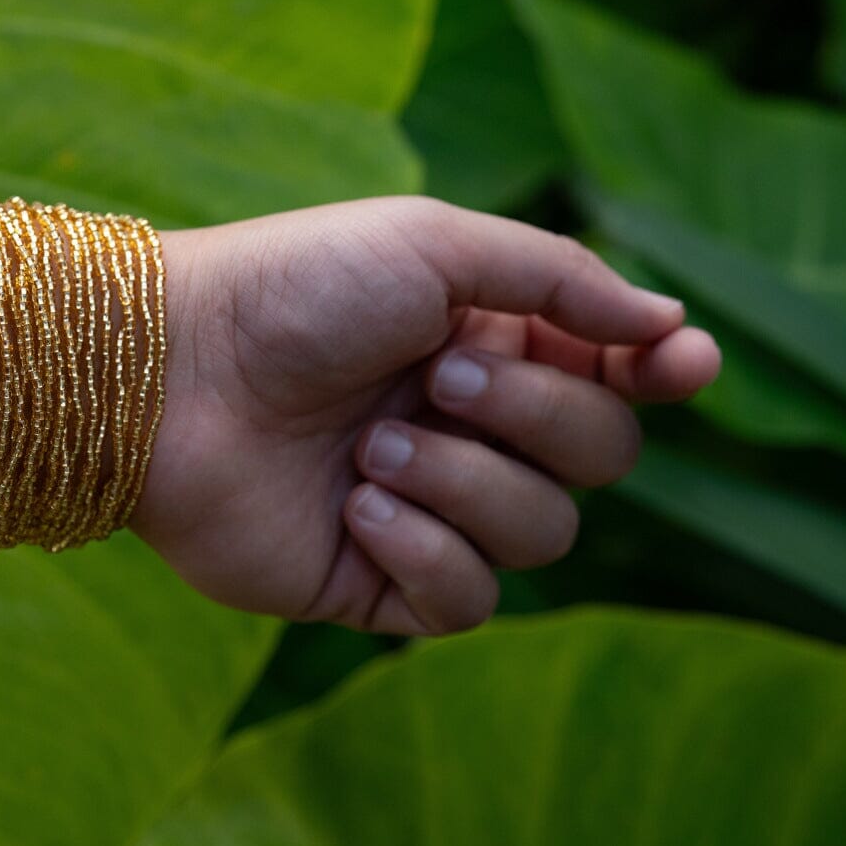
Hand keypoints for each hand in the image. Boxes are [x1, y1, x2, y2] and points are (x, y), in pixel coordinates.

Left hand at [131, 196, 720, 634]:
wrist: (169, 375)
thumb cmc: (294, 290)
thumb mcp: (431, 244)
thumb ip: (558, 280)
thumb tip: (672, 326)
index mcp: (485, 340)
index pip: (615, 375)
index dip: (659, 374)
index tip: (676, 367)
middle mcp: (465, 426)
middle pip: (600, 456)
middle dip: (534, 416)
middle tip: (439, 378)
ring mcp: (423, 506)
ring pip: (544, 533)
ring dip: (466, 482)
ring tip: (372, 445)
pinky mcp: (374, 580)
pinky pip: (468, 600)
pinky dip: (427, 553)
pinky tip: (356, 508)